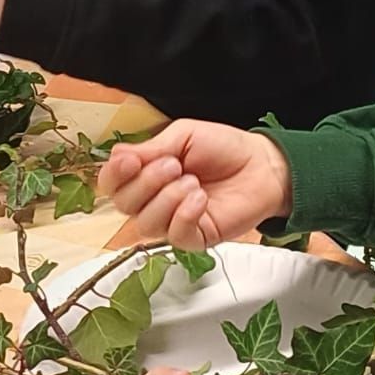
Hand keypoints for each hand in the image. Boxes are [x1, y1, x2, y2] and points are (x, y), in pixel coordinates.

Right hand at [96, 120, 293, 250]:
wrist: (261, 165)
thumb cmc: (223, 148)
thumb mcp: (183, 136)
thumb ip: (151, 148)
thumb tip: (117, 156)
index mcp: (146, 173)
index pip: (112, 183)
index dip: (115, 175)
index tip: (130, 161)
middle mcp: (154, 200)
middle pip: (124, 205)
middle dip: (146, 183)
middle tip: (174, 165)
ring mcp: (173, 221)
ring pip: (146, 224)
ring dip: (167, 199)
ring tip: (193, 182)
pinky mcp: (195, 238)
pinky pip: (174, 236)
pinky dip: (184, 215)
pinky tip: (200, 199)